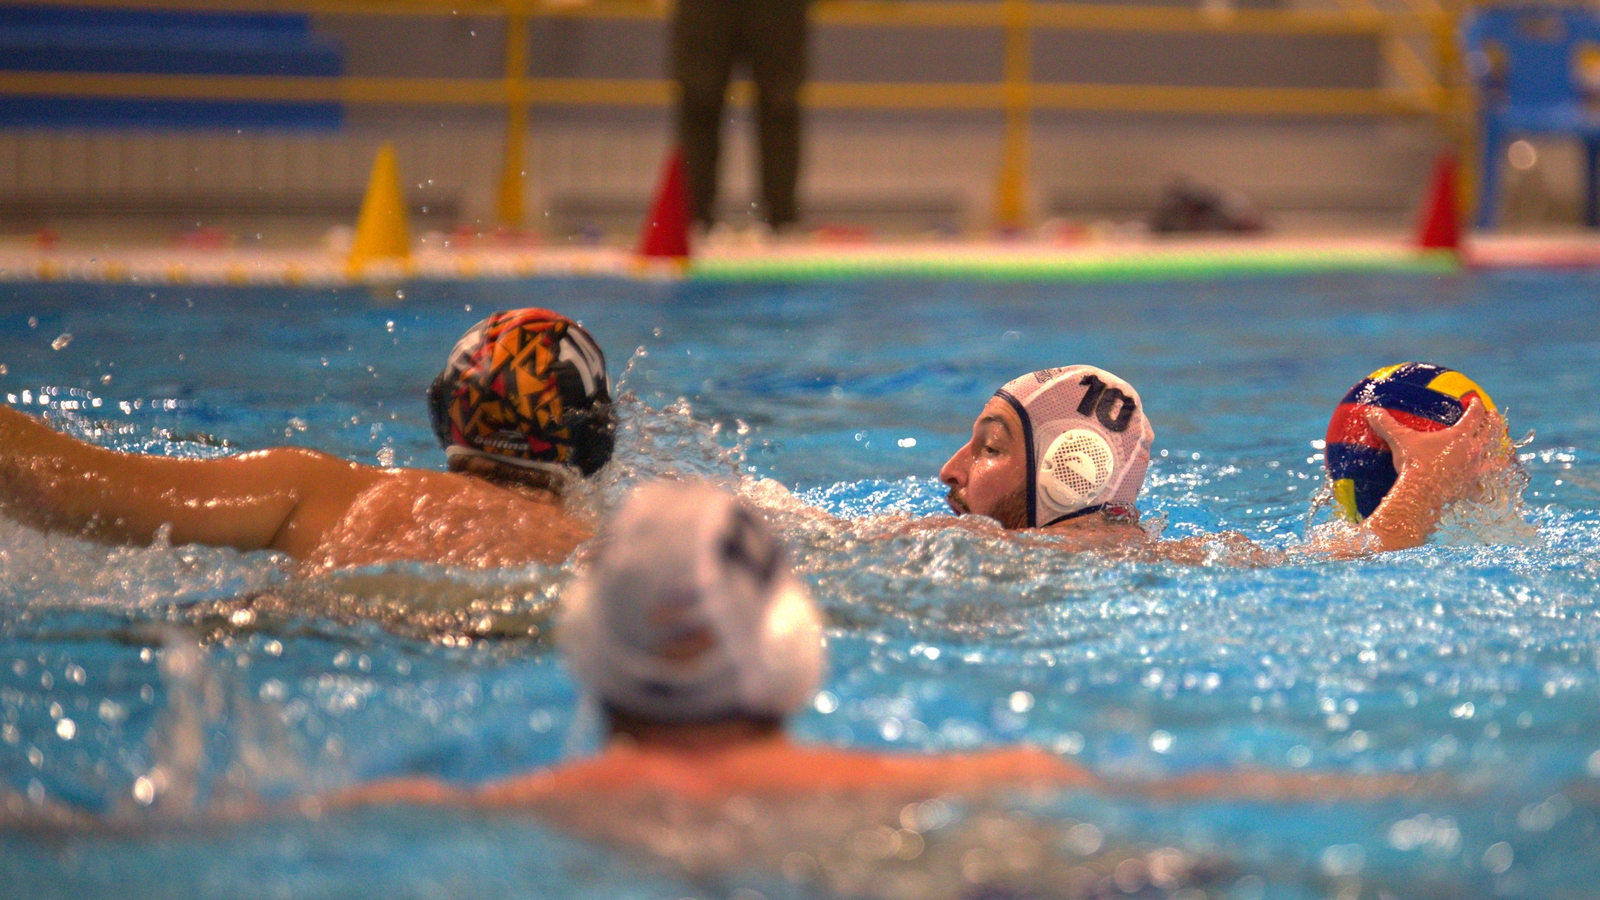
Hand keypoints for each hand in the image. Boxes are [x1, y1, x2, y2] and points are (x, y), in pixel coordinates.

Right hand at [1367, 396, 1507, 505]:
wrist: (1421, 494)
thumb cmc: (1413, 464)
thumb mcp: (1399, 441)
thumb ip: (1387, 425)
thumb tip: (1371, 412)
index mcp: (1459, 436)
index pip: (1474, 415)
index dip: (1476, 405)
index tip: (1474, 400)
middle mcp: (1472, 452)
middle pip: (1491, 434)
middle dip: (1495, 424)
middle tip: (1496, 418)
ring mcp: (1473, 471)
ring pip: (1495, 462)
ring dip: (1501, 456)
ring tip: (1505, 455)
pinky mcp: (1469, 489)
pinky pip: (1481, 489)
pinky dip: (1484, 489)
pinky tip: (1483, 491)